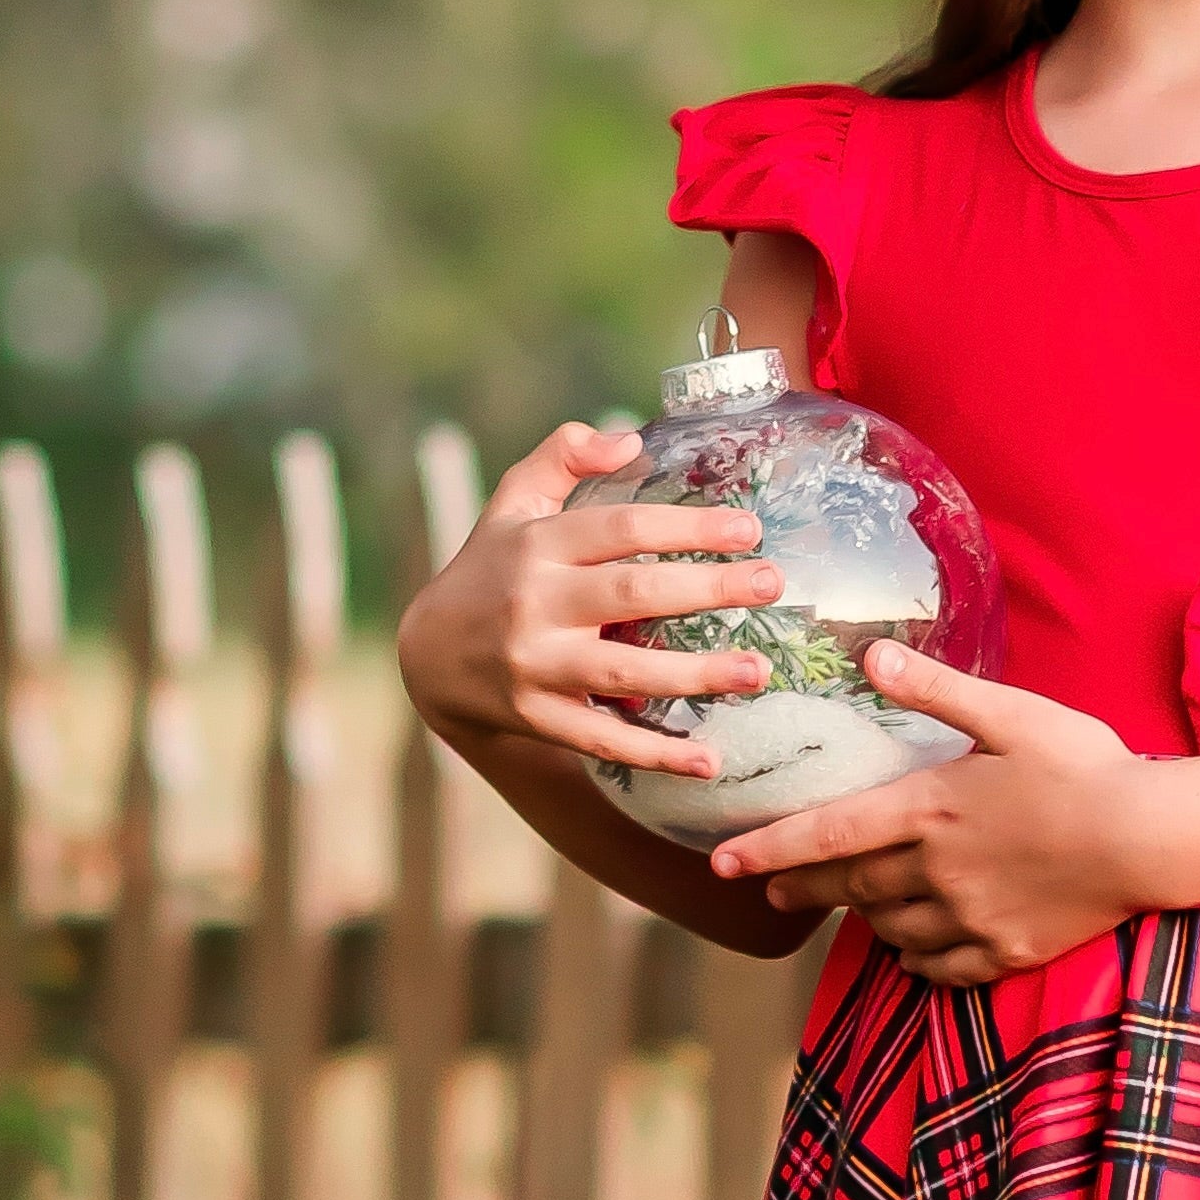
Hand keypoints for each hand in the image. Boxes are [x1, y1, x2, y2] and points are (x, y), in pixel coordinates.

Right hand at [393, 421, 783, 781]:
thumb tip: (627, 438)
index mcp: (537, 545)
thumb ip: (561, 456)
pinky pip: (602, 739)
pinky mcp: (536, 716)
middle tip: (772, 583)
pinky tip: (709, 761)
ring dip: (696, 675)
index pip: (621, 528)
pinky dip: (655, 754)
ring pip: (624, 672)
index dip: (688, 526)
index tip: (749, 528)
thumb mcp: (512, 503)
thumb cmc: (491, 569)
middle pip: (633, 594)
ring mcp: (535, 664)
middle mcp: (535, 604)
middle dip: (708, 589)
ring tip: (758, 671)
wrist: (428, 657)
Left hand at [710, 641, 1159, 983]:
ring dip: (865, 917)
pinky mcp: (1004, 952)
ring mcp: (969, 919)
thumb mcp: (1013, 714)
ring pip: (889, 930)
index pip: (827, 834)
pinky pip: (938, 968)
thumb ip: (937, 690)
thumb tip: (870, 656)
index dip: (769, 849)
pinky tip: (916, 945)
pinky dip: (917, 958)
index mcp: (931, 810)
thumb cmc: (1087, 768)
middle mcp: (937, 872)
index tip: (723, 864)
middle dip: (802, 887)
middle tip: (772, 889)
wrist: (1152, 840)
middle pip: (848, 887)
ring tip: (858, 904)